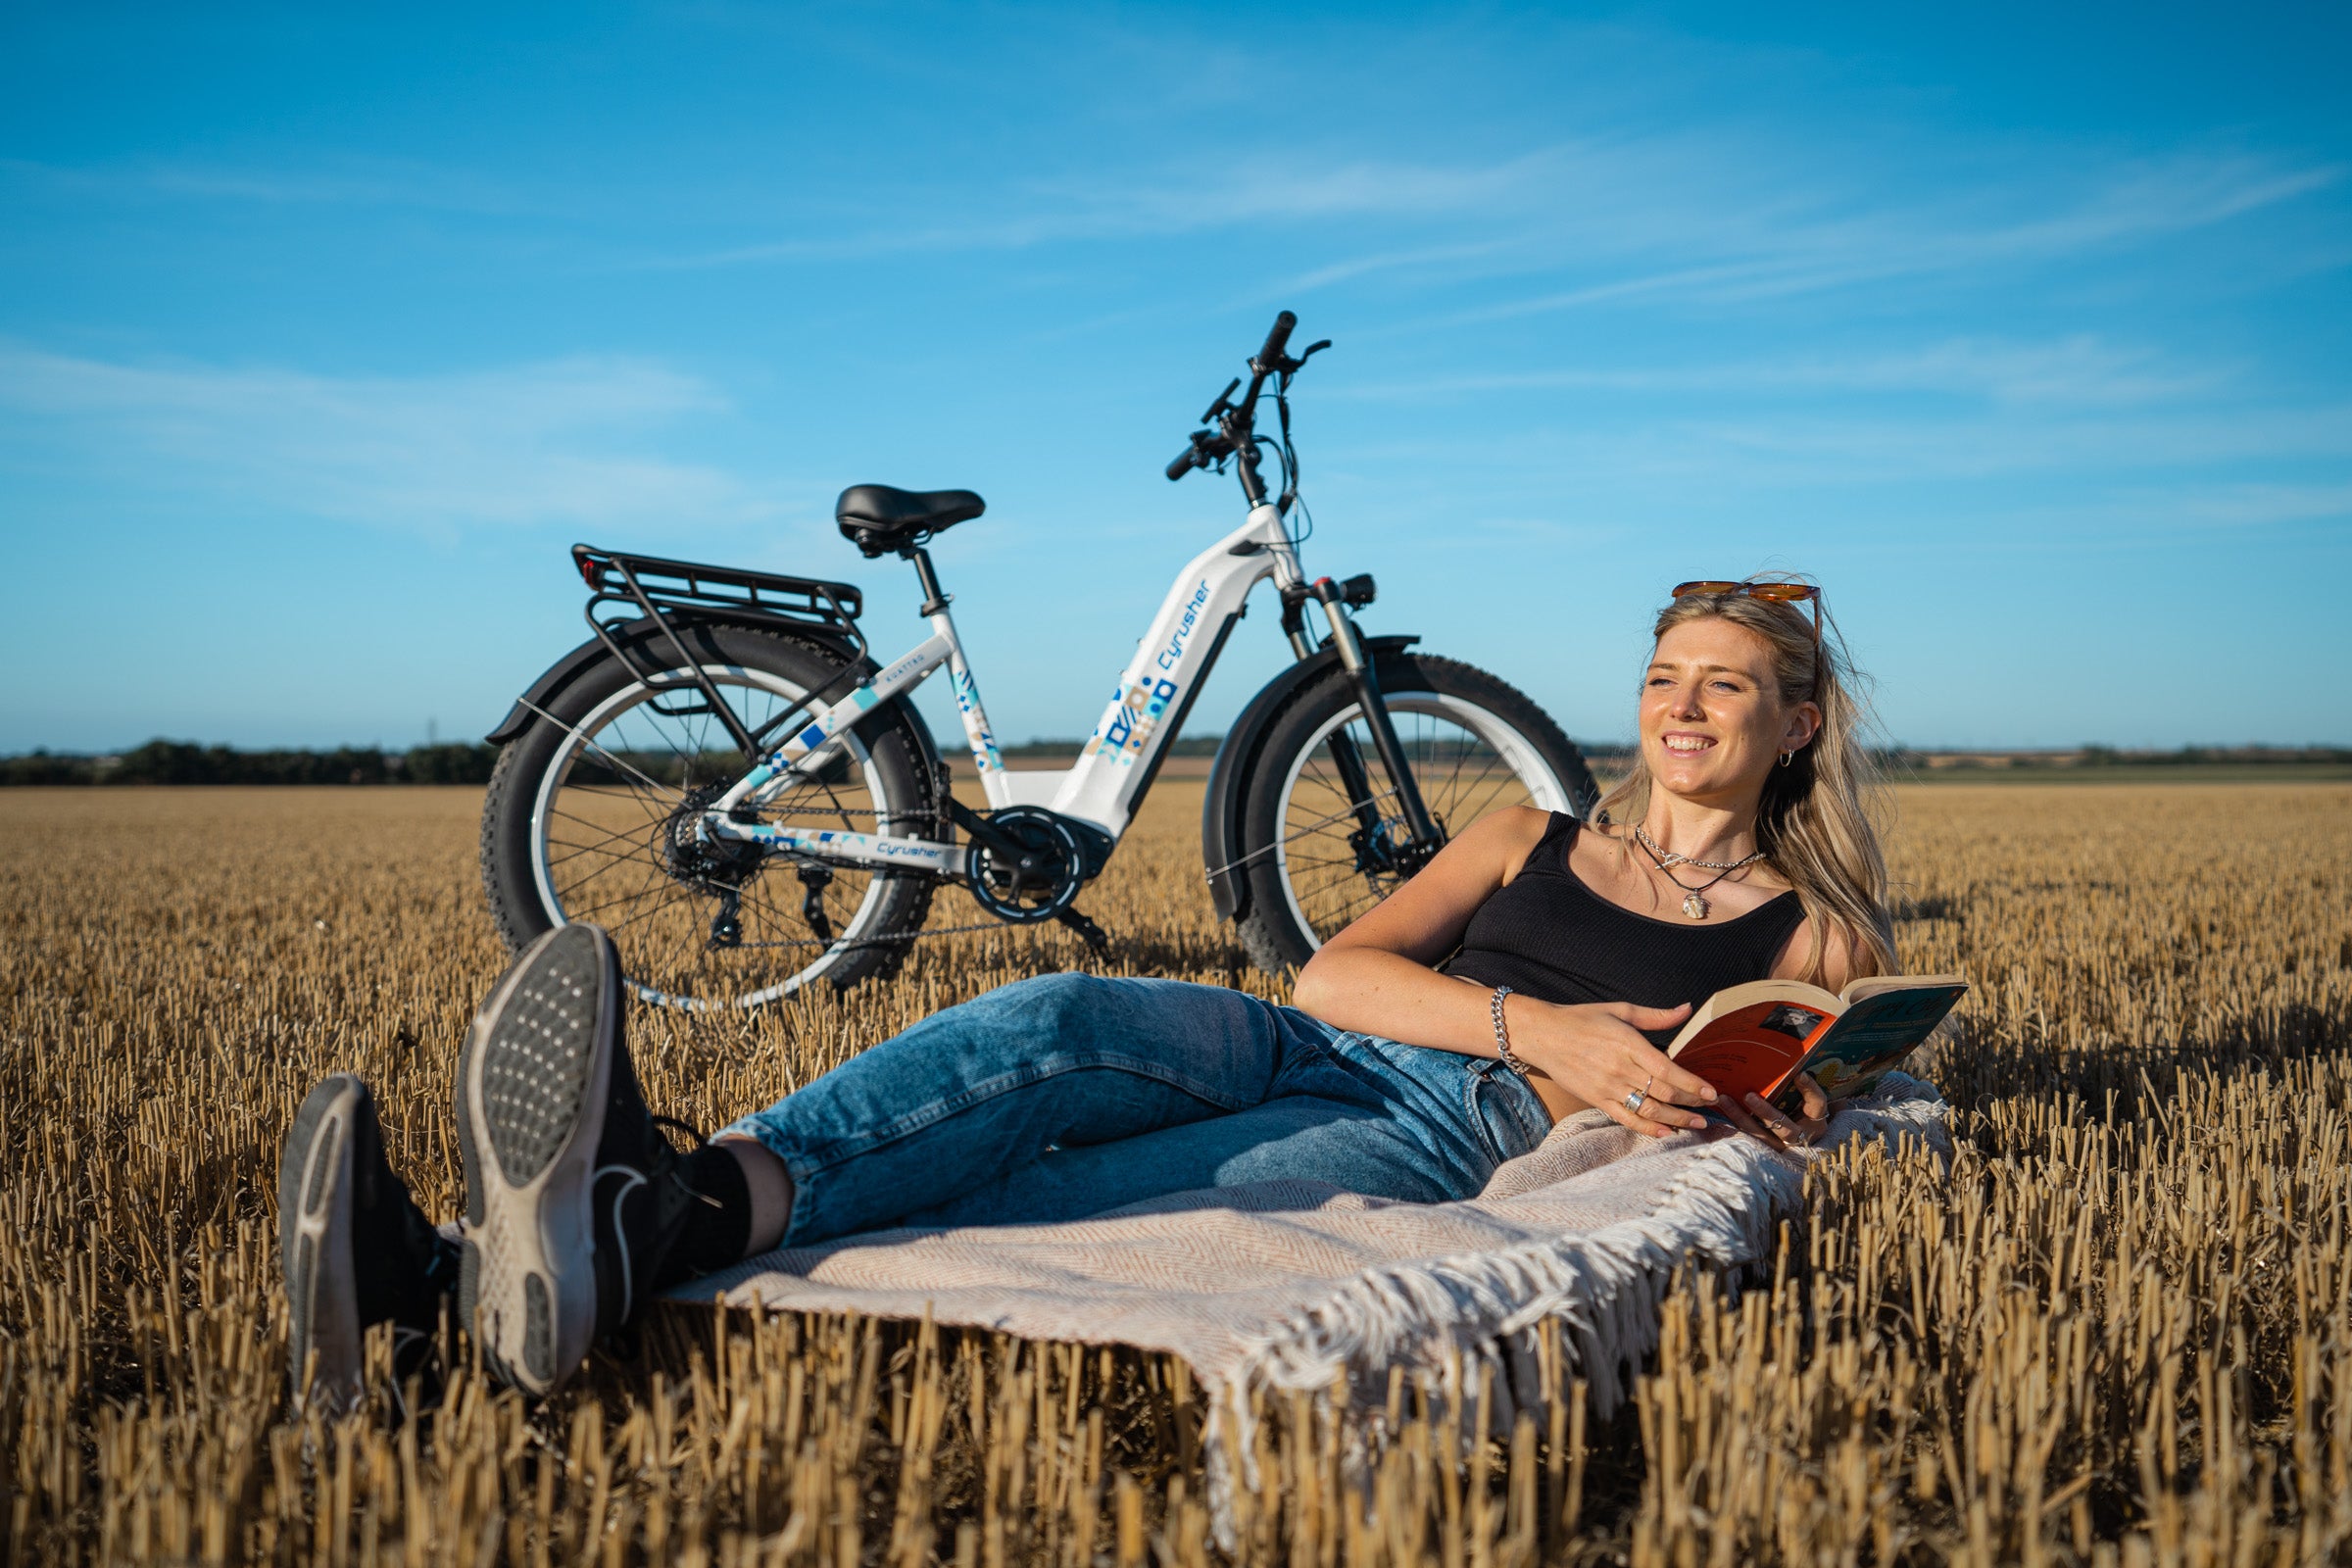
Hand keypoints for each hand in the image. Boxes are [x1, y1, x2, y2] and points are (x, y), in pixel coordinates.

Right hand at [1508, 998, 1716, 1137]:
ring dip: (1676, 1120)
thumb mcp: (1620, 1010)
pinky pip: (1626, 1119)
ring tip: (1697, 1125)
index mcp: (1628, 1043)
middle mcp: (1620, 1068)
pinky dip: (1647, 1129)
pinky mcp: (1596, 1100)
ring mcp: (1607, 1087)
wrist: (1543, 1035)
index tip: (1711, 1092)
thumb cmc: (1583, 1019)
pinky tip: (1665, 1133)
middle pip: (1663, 1092)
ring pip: (1649, 1109)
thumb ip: (1656, 1016)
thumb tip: (1687, 1008)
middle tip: (1710, 1109)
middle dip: (1690, 1103)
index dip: (1692, 1084)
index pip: (1668, 1070)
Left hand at [1716, 1073, 1829, 1152]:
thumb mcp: (1808, 1103)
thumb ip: (1801, 1087)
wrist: (1800, 1140)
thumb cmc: (1803, 1113)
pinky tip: (1721, 1107)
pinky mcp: (1764, 1148)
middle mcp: (1800, 1136)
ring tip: (1725, 1099)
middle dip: (1766, 1112)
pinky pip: (1747, 1136)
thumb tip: (1791, 1064)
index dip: (1810, 1090)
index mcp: (1815, 1121)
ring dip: (1741, 1117)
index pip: (1818, 1104)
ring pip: (1760, 1135)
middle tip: (1749, 1096)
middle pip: (1785, 1128)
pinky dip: (1734, 1121)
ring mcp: (1781, 1146)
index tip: (1800, 1074)